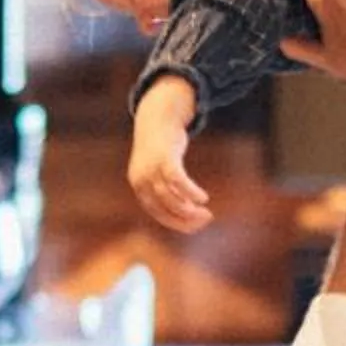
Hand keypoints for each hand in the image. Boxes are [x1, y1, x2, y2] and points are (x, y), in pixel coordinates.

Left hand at [128, 83, 212, 232]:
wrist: (157, 118)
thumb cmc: (161, 147)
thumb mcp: (159, 168)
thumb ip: (166, 188)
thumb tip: (184, 209)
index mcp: (139, 186)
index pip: (158, 213)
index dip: (177, 223)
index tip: (195, 227)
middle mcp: (142, 180)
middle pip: (164, 208)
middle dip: (185, 219)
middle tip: (205, 220)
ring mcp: (152, 169)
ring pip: (170, 198)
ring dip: (189, 209)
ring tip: (206, 212)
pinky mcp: (164, 158)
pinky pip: (178, 181)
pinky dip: (190, 192)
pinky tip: (202, 198)